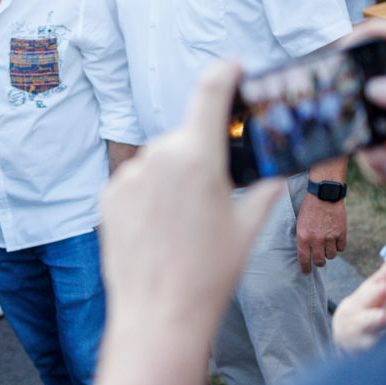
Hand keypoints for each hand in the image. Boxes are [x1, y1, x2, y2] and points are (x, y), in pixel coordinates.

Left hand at [98, 62, 283, 332]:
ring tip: (185, 224)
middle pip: (187, 135)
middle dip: (203, 152)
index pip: (210, 91)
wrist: (159, 316)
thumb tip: (277, 169)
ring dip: (175, 176)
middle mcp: (157, 157)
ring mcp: (128, 177)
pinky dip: (151, 195)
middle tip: (216, 192)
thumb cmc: (209, 275)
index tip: (233, 68)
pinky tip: (162, 230)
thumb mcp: (248, 227)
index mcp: (197, 157)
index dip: (225, 73)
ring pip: (160, 160)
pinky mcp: (108, 197)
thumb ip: (264, 188)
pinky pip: (137, 182)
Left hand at [295, 192, 345, 271]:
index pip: (304, 260)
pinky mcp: (341, 233)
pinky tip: (336, 241)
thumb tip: (305, 252)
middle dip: (319, 262)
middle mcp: (316, 240)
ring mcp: (330, 237)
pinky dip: (339, 246)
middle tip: (319, 260)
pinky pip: (341, 248)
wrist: (324, 195)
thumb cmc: (309, 208)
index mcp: (303, 238)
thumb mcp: (300, 224)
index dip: (305, 268)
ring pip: (331, 256)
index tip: (306, 272)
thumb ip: (303, 238)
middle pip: (320, 261)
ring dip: (329, 253)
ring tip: (327, 247)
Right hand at [331, 246, 385, 351]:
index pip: (369, 295)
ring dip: (373, 342)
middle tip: (383, 317)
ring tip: (384, 335)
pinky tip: (384, 355)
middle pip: (364, 320)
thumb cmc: (368, 308)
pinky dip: (376, 356)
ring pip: (365, 342)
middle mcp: (356, 321)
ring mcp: (359, 341)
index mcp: (360, 302)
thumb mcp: (376, 290)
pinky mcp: (364, 357)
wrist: (345, 337)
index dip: (377, 293)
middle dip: (372, 318)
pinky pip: (369, 358)